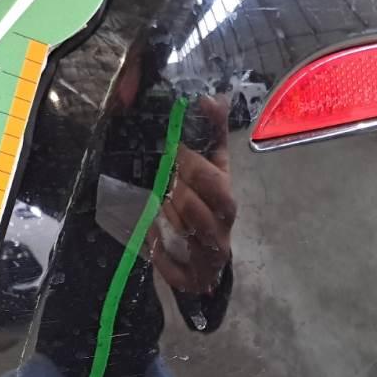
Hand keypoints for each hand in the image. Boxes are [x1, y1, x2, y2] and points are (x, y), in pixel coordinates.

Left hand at [147, 95, 235, 293]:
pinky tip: (150, 243)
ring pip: (195, 236)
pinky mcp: (196, 278)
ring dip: (173, 218)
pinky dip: (163, 259)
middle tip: (164, 181)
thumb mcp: (211, 172)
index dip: (196, 165)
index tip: (175, 151)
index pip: (218, 180)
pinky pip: (179, 271)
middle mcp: (222, 227)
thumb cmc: (206, 209)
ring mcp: (211, 255)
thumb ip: (212, 136)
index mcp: (225, 199)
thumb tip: (212, 98)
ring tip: (157, 204)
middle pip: (209, 207)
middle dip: (184, 191)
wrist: (208, 263)